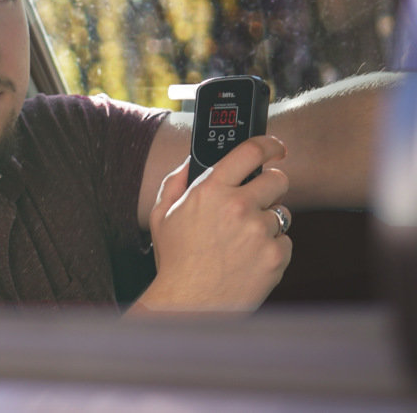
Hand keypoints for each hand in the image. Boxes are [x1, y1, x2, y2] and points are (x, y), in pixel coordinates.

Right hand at [134, 135, 291, 313]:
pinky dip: (272, 248)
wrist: (188, 304)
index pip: (250, 151)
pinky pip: (286, 241)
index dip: (268, 145)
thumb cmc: (174, 261)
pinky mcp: (276, 256)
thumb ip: (176, 182)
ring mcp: (260, 231)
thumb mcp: (162, 215)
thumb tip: (192, 161)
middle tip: (258, 200)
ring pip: (282, 213)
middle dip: (270, 187)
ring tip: (243, 241)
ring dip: (268, 222)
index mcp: (210, 190)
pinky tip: (249, 258)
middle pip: (277, 179)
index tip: (275, 148)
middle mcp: (238, 206)